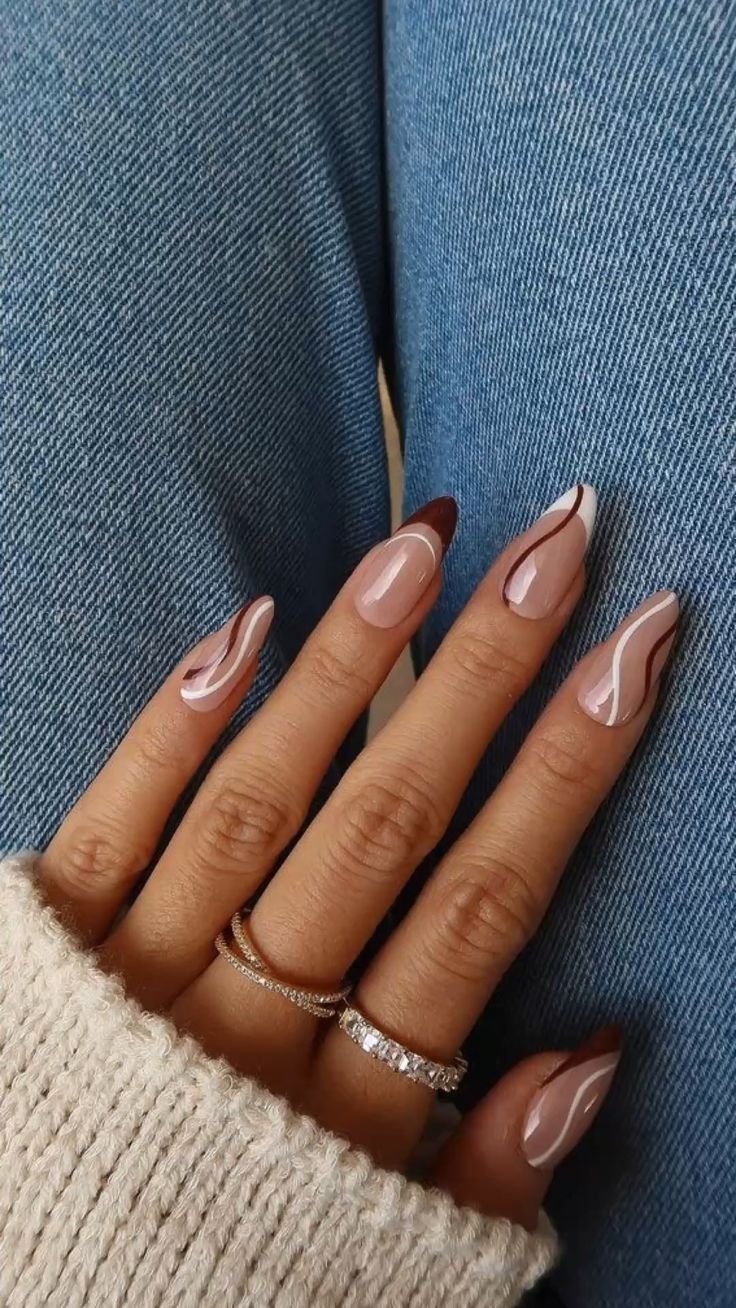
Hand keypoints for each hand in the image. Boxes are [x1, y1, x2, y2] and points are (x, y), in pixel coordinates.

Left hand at [39, 485, 677, 1232]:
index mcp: (344, 1110)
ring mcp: (133, 981)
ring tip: (422, 543)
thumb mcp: (384, 1268)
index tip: (633, 648)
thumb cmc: (225, 1274)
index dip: (567, 770)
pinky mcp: (41, 954)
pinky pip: (107, 826)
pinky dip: (171, 726)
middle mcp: (244, 1027)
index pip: (483, 905)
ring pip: (259, 799)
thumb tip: (594, 1055)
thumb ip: (489, 1175)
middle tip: (554, 542)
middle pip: (388, 823)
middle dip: (483, 674)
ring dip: (346, 665)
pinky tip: (240, 625)